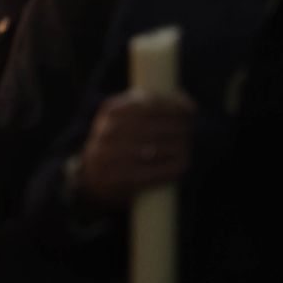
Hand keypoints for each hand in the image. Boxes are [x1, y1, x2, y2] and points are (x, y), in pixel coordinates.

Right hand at [74, 89, 195, 207]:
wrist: (91, 173)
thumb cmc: (119, 140)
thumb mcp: (125, 114)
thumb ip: (152, 103)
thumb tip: (190, 105)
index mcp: (110, 111)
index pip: (150, 104)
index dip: (175, 106)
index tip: (190, 110)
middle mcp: (108, 132)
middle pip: (155, 127)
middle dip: (179, 127)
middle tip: (189, 130)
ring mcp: (111, 157)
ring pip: (157, 149)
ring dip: (179, 147)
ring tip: (185, 146)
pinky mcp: (118, 180)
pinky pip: (154, 173)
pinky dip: (173, 167)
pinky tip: (182, 162)